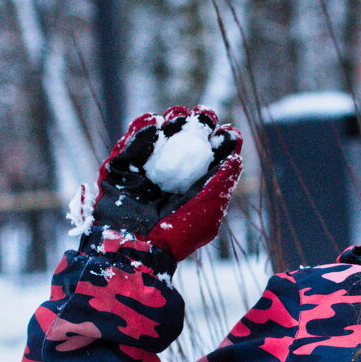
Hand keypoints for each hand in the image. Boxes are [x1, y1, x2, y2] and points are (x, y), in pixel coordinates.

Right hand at [78, 105, 242, 260]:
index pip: (214, 154)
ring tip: (179, 116)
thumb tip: (236, 158)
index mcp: (199, 182)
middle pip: (191, 137)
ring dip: (174, 120)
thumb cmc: (176, 234)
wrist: (133, 245)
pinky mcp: (124, 165)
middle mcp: (176, 171)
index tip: (227, 132)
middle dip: (199, 123)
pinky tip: (154, 121)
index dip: (223, 140)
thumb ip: (221, 184)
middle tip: (203, 116)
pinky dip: (143, 128)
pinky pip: (133, 140)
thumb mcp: (207, 212)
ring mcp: (150, 166)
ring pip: (165, 133)